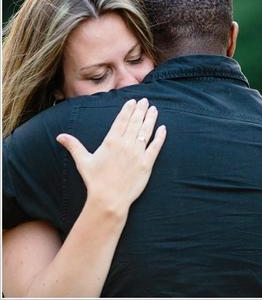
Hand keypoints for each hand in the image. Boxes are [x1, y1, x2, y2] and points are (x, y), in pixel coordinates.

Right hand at [56, 98, 166, 215]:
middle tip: (145, 101)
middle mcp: (126, 144)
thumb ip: (74, 146)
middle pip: (135, 122)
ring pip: (146, 130)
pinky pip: (156, 146)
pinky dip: (160, 136)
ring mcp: (138, 153)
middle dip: (141, 109)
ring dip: (151, 118)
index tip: (133, 101)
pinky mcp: (147, 163)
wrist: (109, 199)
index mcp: (111, 141)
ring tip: (154, 109)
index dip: (128, 109)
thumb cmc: (95, 181)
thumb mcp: (83, 161)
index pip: (121, 120)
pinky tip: (163, 128)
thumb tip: (60, 136)